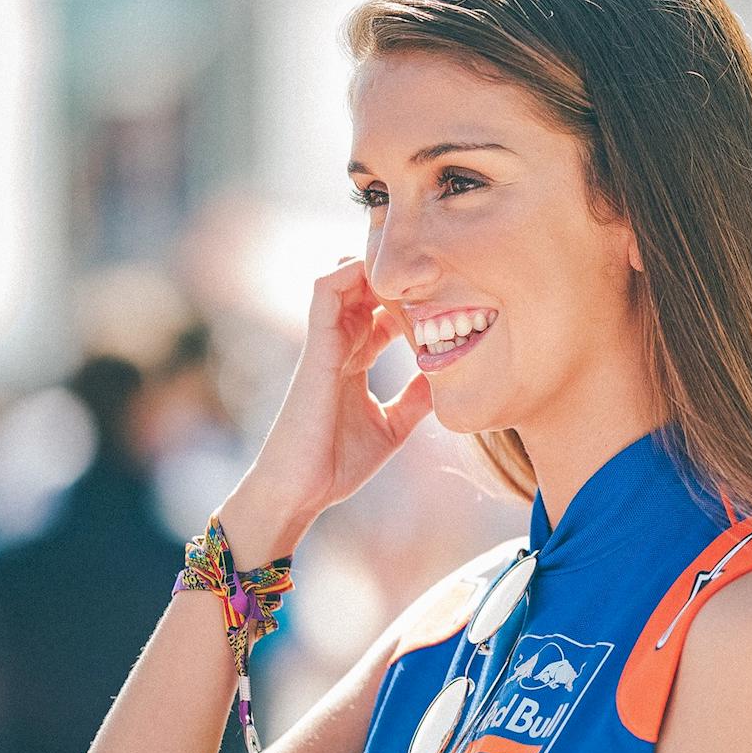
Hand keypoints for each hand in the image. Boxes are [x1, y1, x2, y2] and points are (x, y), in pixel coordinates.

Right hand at [236, 255, 433, 525]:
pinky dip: (347, 273)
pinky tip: (381, 270)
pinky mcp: (316, 349)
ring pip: (343, 281)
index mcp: (355, 360)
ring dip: (374, 266)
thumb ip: (414, 399)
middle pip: (365, 289)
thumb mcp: (392, 426)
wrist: (302, 490)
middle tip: (439, 268)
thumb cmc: (336, 462)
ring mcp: (326, 344)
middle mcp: (340, 346)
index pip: (382, 312)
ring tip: (414, 262)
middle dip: (397, 274)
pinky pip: (324, 294)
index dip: (412, 299)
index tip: (450, 295)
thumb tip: (444, 377)